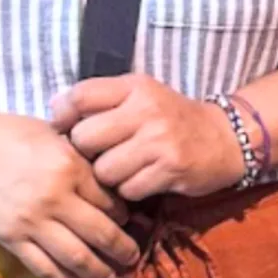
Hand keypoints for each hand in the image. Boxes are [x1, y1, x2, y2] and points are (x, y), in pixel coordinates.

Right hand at [0, 109, 141, 277]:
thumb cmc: (6, 133)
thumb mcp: (52, 134)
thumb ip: (78, 155)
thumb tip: (105, 172)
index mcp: (70, 165)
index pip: (110, 199)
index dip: (125, 215)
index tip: (131, 221)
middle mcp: (57, 197)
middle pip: (101, 232)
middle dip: (123, 249)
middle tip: (134, 257)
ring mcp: (33, 222)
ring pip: (77, 257)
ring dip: (100, 272)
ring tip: (111, 277)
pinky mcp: (11, 239)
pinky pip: (45, 267)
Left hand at [49, 75, 245, 201]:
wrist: (223, 138)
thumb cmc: (171, 118)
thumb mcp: (141, 96)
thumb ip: (101, 100)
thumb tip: (54, 110)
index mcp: (135, 87)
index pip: (80, 96)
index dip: (64, 116)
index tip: (67, 129)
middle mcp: (147, 109)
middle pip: (84, 139)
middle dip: (88, 153)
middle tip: (103, 154)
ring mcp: (159, 140)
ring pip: (103, 170)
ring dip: (110, 177)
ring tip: (127, 168)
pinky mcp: (170, 169)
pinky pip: (127, 190)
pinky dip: (131, 190)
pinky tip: (145, 179)